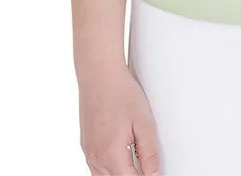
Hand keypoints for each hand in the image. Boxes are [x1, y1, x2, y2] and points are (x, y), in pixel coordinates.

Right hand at [78, 60, 160, 174]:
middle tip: (147, 167)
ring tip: (136, 164)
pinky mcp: (86, 146)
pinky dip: (109, 170)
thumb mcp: (144, 122)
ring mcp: (88, 153)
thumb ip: (150, 153)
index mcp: (111, 155)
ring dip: (120, 174)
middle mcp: (96, 158)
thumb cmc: (121, 92)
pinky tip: (121, 159)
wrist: (98, 74)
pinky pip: (96, 169)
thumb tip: (155, 175)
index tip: (154, 172)